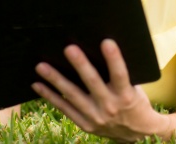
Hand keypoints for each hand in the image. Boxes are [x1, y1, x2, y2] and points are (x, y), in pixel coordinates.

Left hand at [31, 39, 168, 142]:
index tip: (106, 42)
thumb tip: (97, 48)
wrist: (137, 132)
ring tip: (41, 67)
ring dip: (56, 80)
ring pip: (73, 95)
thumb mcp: (133, 88)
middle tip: (69, 48)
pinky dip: (50, 96)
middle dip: (81, 65)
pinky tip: (38, 84)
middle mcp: (110, 107)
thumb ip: (118, 74)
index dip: (114, 59)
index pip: (120, 74)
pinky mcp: (86, 124)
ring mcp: (96, 117)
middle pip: (93, 82)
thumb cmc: (133, 101)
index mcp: (126, 95)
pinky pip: (64, 109)